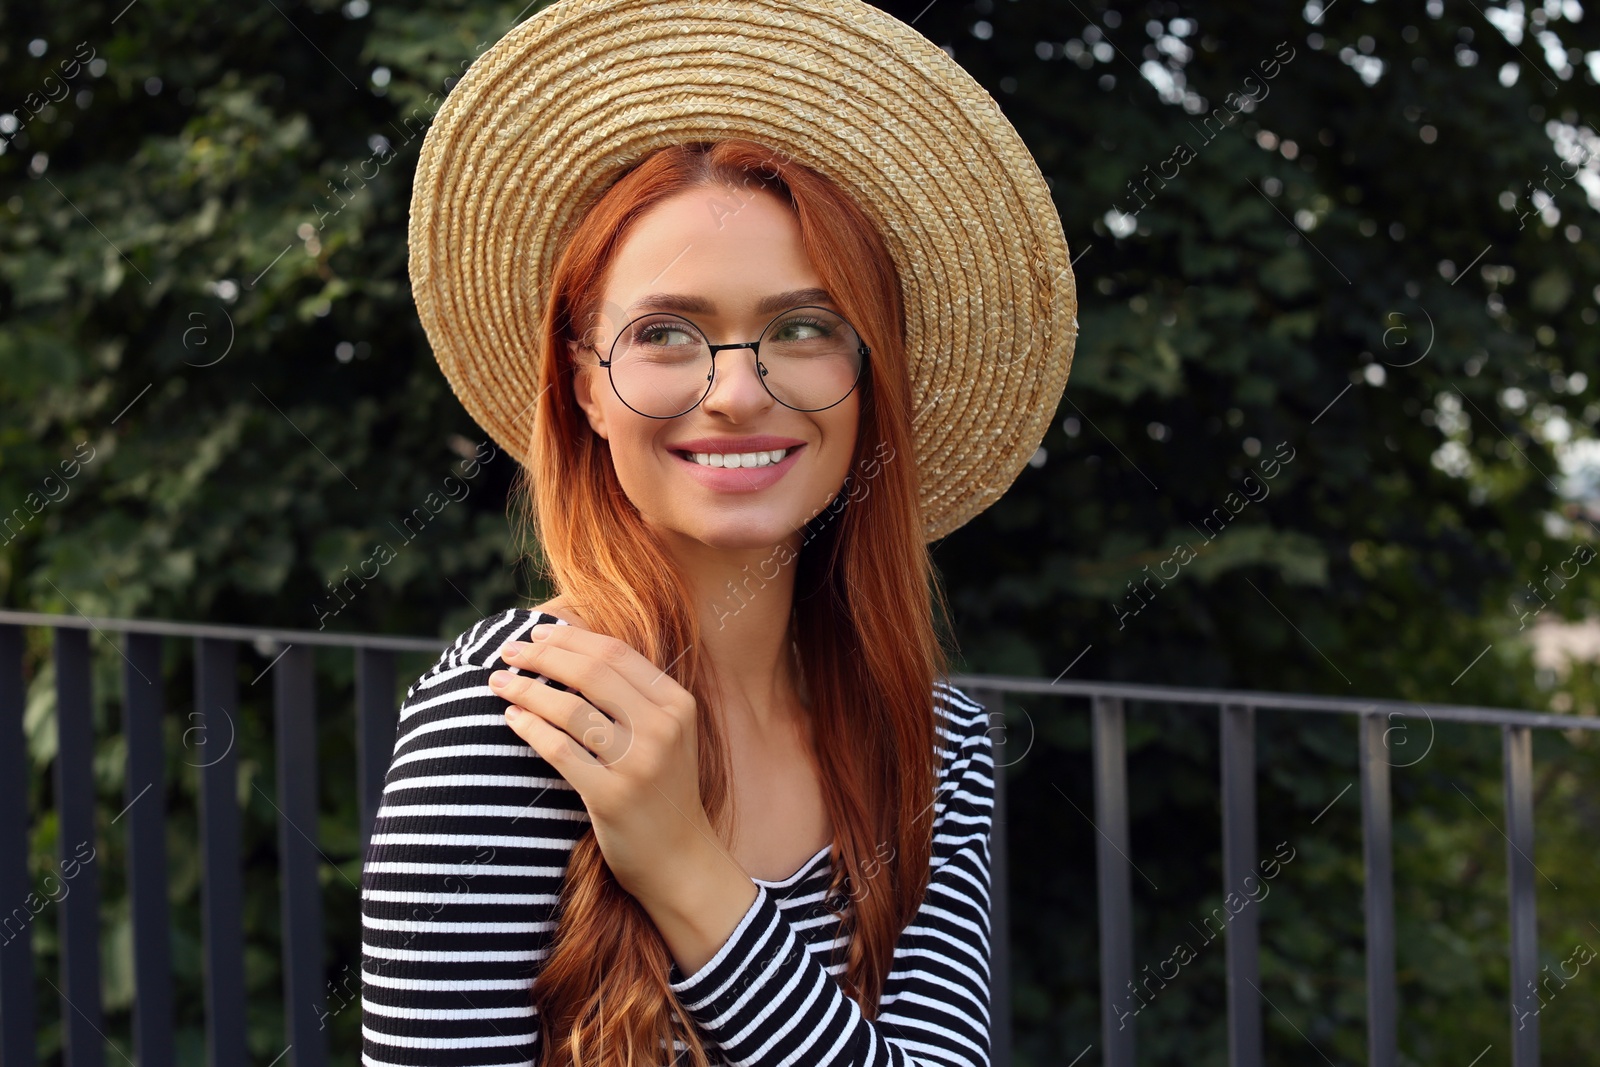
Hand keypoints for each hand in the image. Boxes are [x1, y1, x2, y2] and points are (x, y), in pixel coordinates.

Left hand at [490, 624, 714, 902]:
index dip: (571, 638)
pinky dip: (530, 728)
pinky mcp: (611, 796)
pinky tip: (512, 717)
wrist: (680, 859)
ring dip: (527, 690)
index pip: (616, 654)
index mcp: (677, 704)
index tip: (537, 633)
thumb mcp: (667, 734)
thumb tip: (573, 647)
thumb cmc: (662, 789)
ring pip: (570, 710)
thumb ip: (634, 695)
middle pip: (591, 673)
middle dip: (542, 656)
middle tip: (508, 650)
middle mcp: (662, 729)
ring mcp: (638, 763)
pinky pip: (559, 750)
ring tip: (499, 682)